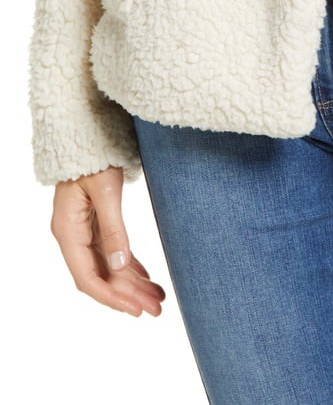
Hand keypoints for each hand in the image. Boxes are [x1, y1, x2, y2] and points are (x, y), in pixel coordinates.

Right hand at [50, 165, 165, 316]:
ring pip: (109, 266)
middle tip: (156, 309)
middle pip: (101, 276)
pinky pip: (112, 252)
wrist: (89, 130)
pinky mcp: (96, 222)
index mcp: (68, 231)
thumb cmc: (94, 155)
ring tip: (158, 298)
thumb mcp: (106, 190)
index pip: (88, 278)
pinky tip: (146, 278)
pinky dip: (130, 266)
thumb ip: (113, 228)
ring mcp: (84, 229)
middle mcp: (73, 235)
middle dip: (127, 295)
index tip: (135, 310)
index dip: (111, 297)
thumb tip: (120, 267)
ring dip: (132, 283)